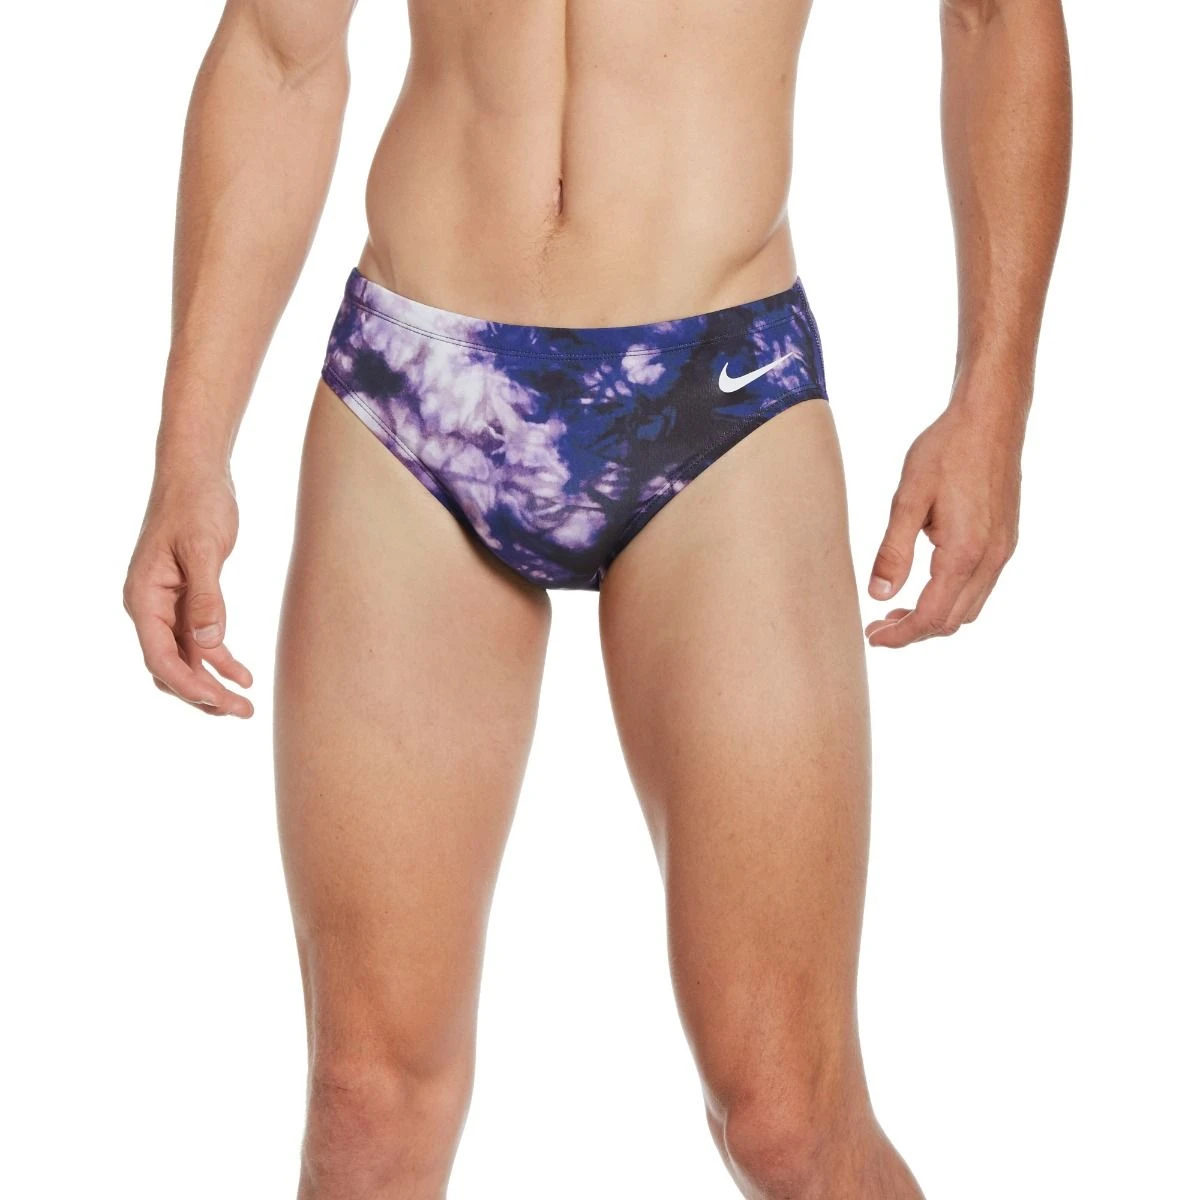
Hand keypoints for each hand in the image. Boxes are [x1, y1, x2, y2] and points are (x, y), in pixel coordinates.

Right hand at [123, 470, 253, 715]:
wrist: (197, 475)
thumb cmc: (197, 504)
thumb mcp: (204, 549)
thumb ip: (206, 597)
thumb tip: (209, 643)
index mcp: (143, 598)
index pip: (160, 657)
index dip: (189, 684)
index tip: (220, 701)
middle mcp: (149, 607)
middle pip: (170, 667)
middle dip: (203, 695)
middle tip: (242, 713)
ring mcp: (166, 606)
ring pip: (185, 659)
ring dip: (212, 684)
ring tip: (244, 705)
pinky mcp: (186, 599)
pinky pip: (199, 641)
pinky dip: (220, 660)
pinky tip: (244, 676)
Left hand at [865, 399, 1022, 647]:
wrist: (991, 418)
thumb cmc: (946, 450)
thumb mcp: (908, 498)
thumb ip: (894, 551)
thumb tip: (880, 595)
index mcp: (963, 553)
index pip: (930, 617)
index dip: (900, 635)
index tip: (872, 636)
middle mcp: (990, 559)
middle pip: (952, 621)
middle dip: (914, 632)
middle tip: (878, 625)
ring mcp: (1003, 551)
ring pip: (969, 608)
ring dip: (934, 617)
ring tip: (898, 611)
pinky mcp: (1006, 540)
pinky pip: (981, 587)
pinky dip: (952, 599)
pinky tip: (927, 584)